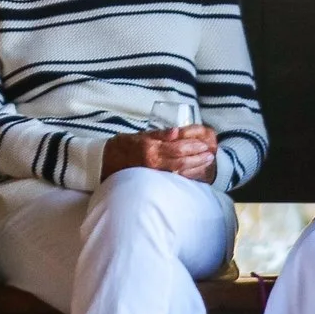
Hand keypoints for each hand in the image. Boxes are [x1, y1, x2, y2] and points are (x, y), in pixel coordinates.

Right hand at [104, 125, 220, 180]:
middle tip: (211, 155)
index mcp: (151, 149)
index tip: (205, 145)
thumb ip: (160, 134)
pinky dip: (185, 177)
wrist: (103, 162)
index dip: (193, 147)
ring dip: (195, 169)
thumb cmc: (122, 146)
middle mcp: (152, 163)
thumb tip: (177, 131)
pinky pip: (171, 180)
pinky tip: (193, 174)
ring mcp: (152, 174)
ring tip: (206, 164)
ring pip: (178, 173)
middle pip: (181, 162)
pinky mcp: (151, 181)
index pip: (178, 148)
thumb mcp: (140, 135)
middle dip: (198, 159)